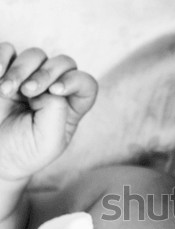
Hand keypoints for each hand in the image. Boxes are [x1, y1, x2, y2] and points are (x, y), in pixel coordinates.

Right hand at [0, 43, 97, 180]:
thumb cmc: (25, 151)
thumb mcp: (49, 140)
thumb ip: (57, 111)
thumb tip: (50, 87)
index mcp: (71, 108)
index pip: (86, 84)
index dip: (75, 81)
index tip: (54, 91)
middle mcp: (54, 90)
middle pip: (63, 63)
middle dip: (46, 73)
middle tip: (28, 91)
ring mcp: (30, 78)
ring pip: (36, 55)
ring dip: (20, 69)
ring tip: (5, 91)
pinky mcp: (6, 71)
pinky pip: (8, 50)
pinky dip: (2, 58)